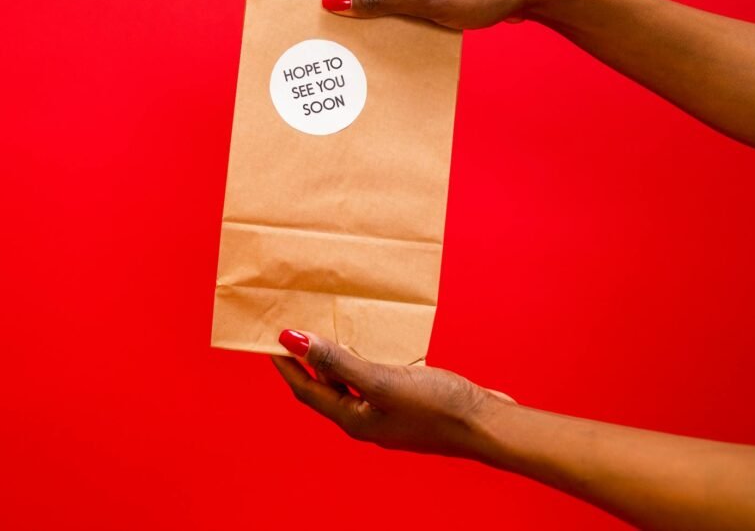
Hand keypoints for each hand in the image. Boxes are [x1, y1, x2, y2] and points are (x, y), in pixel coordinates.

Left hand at [271, 329, 513, 456]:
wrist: (487, 424)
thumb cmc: (436, 406)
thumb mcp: (381, 379)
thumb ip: (337, 360)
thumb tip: (293, 340)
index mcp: (354, 419)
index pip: (306, 390)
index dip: (286, 366)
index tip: (267, 340)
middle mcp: (367, 419)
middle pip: (326, 387)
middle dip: (307, 361)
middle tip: (294, 331)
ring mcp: (388, 412)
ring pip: (352, 382)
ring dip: (336, 359)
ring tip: (327, 330)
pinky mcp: (408, 402)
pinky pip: (376, 378)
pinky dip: (365, 359)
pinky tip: (372, 343)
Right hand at [322, 0, 556, 28]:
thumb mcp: (426, 1)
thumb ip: (378, 2)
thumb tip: (336, 2)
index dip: (349, 12)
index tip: (354, 41)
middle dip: (371, 15)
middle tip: (386, 41)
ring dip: (392, 15)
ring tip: (409, 32)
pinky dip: (408, 10)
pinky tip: (422, 24)